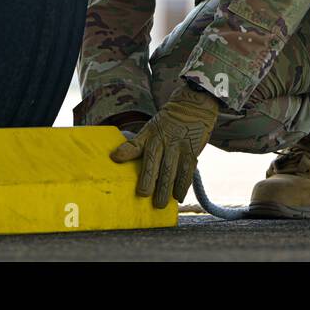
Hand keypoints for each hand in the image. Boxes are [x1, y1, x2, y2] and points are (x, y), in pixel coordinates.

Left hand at [110, 83, 220, 207]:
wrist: (194, 106)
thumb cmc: (168, 122)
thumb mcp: (152, 127)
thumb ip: (140, 143)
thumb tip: (120, 158)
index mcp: (150, 133)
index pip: (136, 143)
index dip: (126, 151)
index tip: (116, 158)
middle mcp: (163, 139)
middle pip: (154, 162)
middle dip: (148, 179)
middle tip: (143, 195)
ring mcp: (178, 145)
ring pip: (170, 170)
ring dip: (165, 189)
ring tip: (160, 204)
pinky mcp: (192, 151)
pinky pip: (187, 171)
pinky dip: (183, 185)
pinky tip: (179, 197)